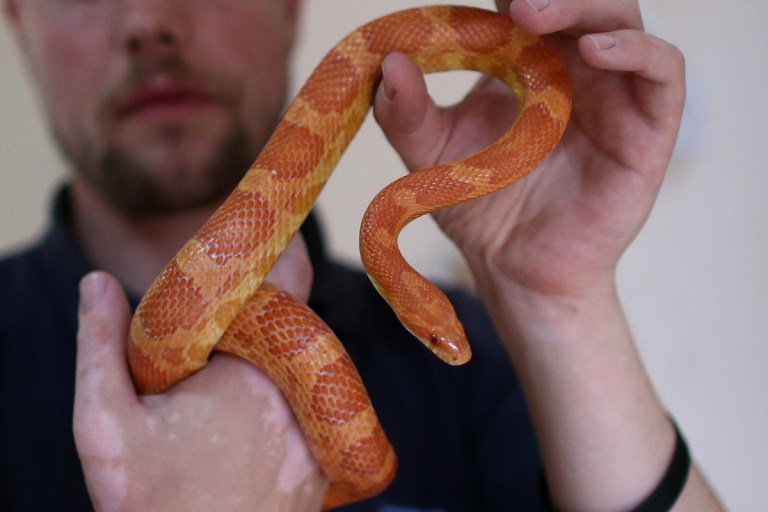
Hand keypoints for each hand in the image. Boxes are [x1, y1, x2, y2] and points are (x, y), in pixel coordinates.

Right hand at [73, 236, 328, 511]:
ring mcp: (318, 434)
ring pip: (305, 371)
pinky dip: (290, 403)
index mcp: (251, 372)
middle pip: (295, 328)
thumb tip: (96, 282)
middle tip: (223, 334)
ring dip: (276, 366)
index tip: (271, 238)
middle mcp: (299, 398)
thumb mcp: (106, 424)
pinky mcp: (324, 466)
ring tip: (228, 394)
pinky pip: (315, 412)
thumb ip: (100, 346)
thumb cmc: (147, 503)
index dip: (283, 254)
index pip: (289, 283)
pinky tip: (249, 427)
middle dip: (261, 323)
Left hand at [374, 0, 684, 298]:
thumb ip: (406, 113)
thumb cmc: (480, 208)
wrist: (515, 268)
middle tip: (509, 1)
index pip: (530, 6)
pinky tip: (594, 52)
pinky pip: (663, 76)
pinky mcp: (647, 132)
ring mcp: (615, 98)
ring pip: (623, 24)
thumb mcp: (431, 155)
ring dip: (585, 8)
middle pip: (582, 5)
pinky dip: (637, 52)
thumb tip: (387, 62)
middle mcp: (576, 72)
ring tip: (533, 15)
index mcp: (529, 65)